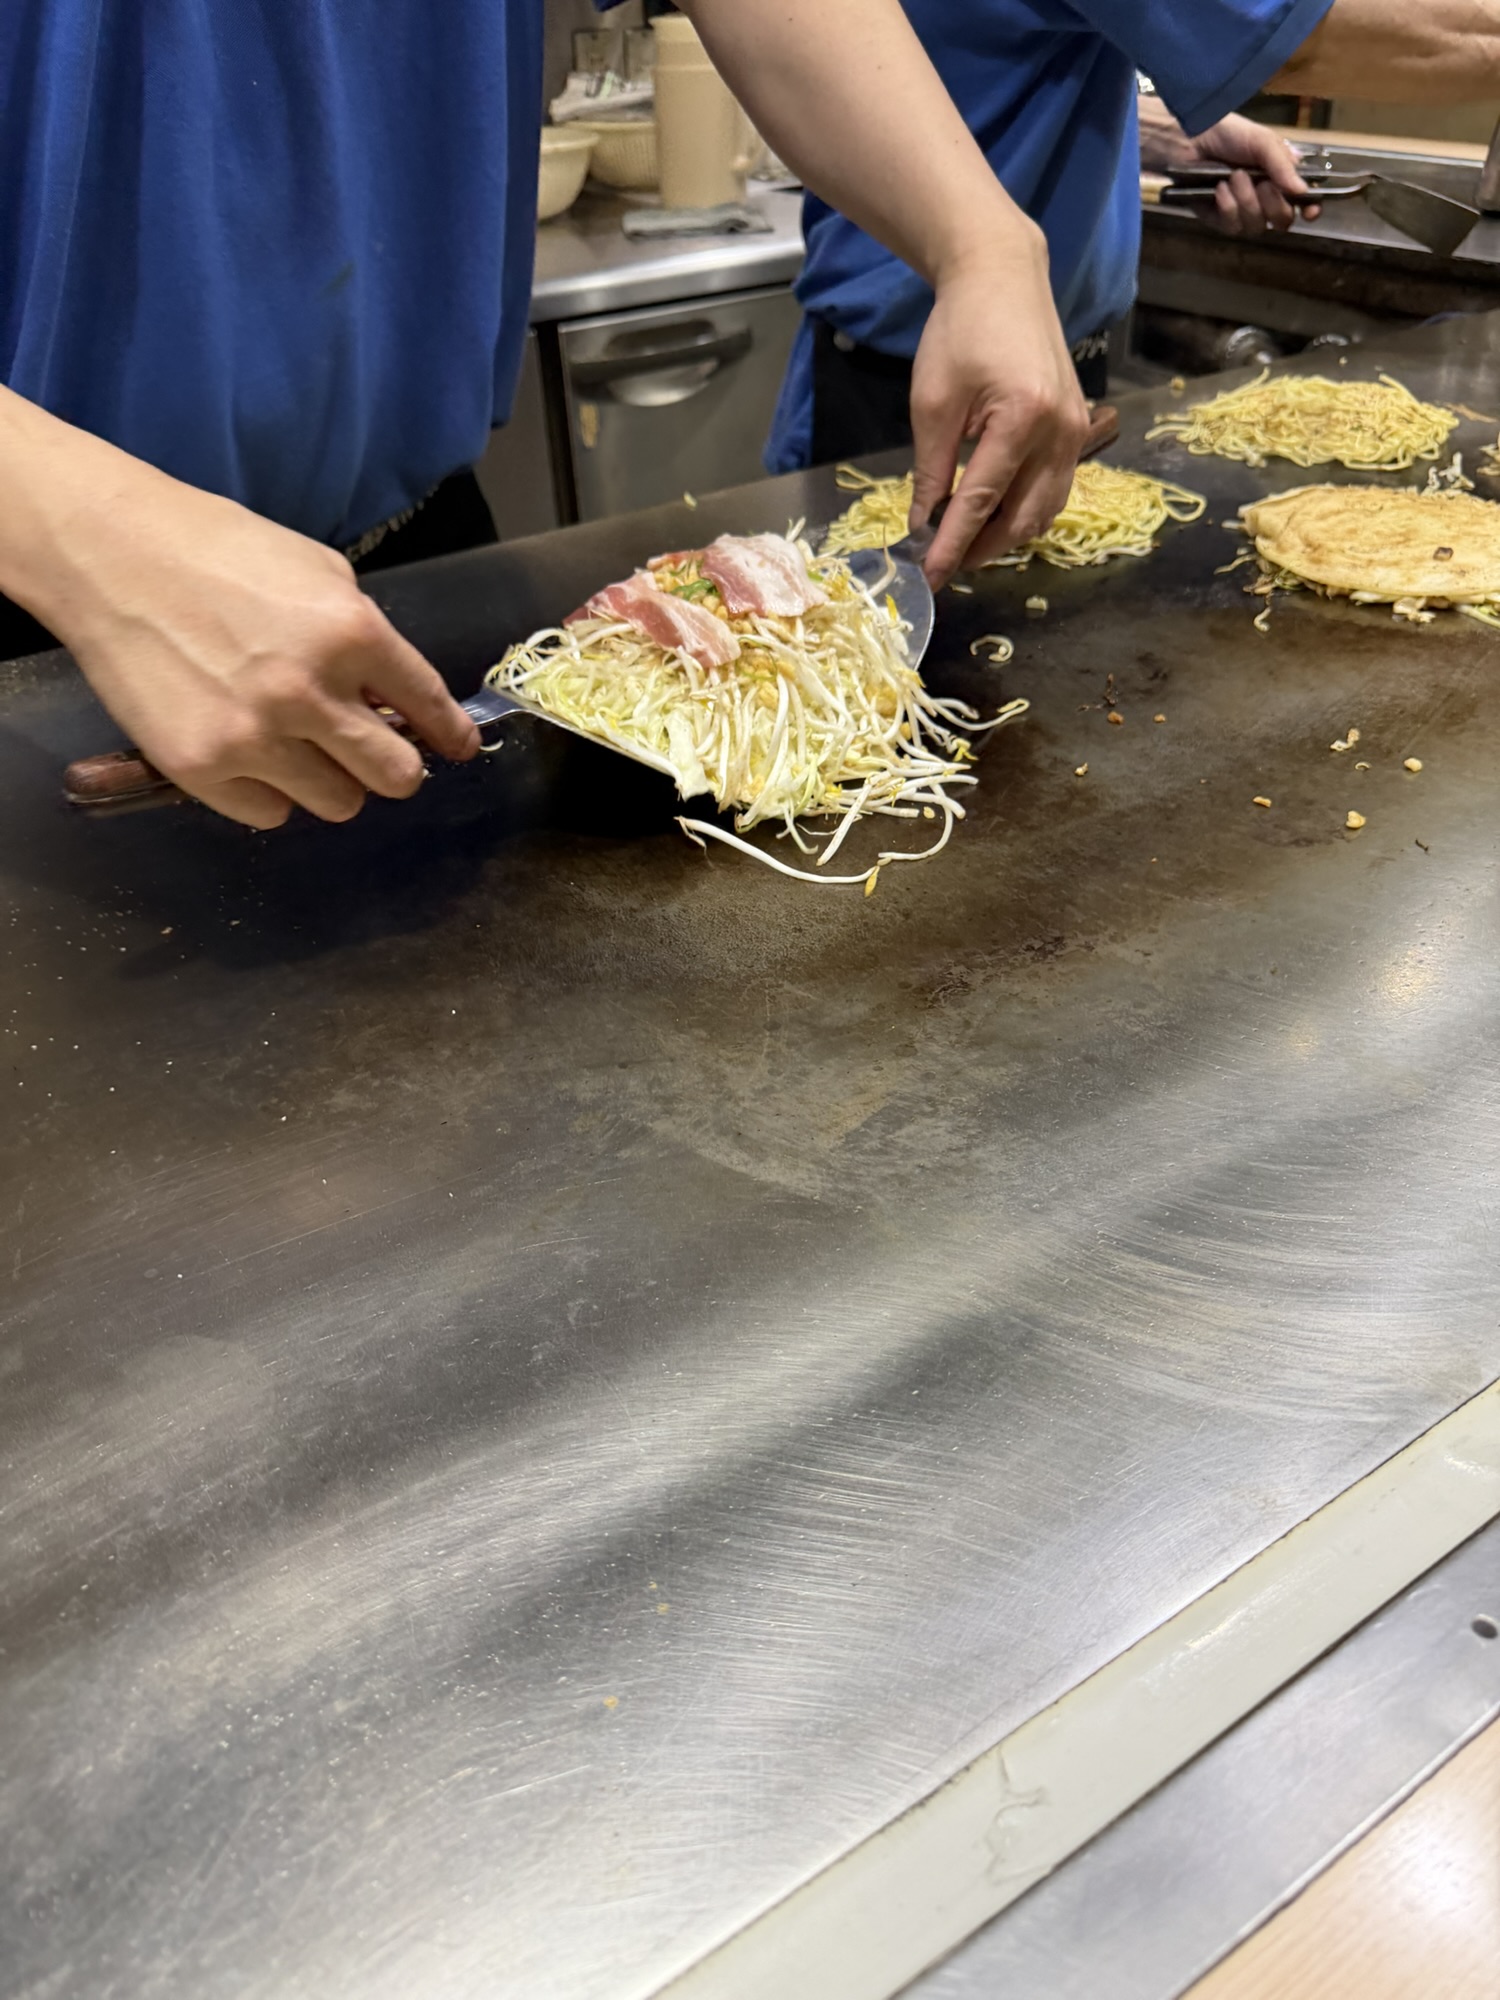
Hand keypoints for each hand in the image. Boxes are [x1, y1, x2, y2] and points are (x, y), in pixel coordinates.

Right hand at [52, 466, 478, 828]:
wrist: (110, 554)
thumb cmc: (216, 549)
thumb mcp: (317, 571)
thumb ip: (364, 637)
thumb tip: (395, 697)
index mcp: (351, 633)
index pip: (429, 708)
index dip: (450, 735)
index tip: (455, 747)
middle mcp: (310, 692)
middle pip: (397, 777)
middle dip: (394, 766)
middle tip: (370, 751)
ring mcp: (254, 737)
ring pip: (338, 804)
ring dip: (330, 781)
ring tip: (298, 746)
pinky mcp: (201, 768)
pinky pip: (269, 814)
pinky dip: (267, 792)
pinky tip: (247, 751)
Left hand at [908, 234, 1090, 587]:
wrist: (1003, 278)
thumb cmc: (960, 331)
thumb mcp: (933, 402)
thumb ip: (930, 470)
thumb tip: (924, 526)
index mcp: (1022, 418)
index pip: (982, 501)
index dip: (953, 545)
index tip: (929, 577)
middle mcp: (1060, 430)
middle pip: (1023, 517)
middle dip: (982, 549)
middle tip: (943, 564)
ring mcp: (1076, 430)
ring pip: (1045, 510)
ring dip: (1006, 535)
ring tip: (965, 543)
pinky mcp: (1078, 427)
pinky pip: (1056, 487)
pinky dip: (1024, 509)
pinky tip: (994, 513)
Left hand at [1195, 113, 1320, 234]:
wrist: (1188, 139)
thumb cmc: (1228, 134)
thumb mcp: (1261, 141)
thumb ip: (1282, 165)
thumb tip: (1303, 191)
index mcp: (1280, 175)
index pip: (1303, 201)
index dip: (1310, 209)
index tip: (1310, 212)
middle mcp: (1265, 197)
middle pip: (1282, 220)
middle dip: (1274, 205)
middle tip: (1262, 184)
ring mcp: (1242, 211)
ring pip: (1257, 226)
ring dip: (1247, 201)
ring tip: (1233, 177)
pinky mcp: (1219, 220)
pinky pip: (1233, 227)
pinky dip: (1228, 207)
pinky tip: (1219, 189)